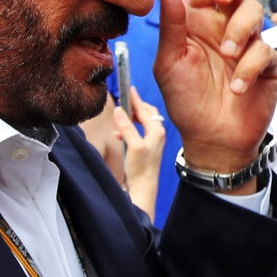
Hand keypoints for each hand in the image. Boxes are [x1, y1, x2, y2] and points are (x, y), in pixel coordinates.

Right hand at [112, 85, 166, 217]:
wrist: (144, 188)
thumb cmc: (140, 169)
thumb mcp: (132, 145)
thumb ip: (126, 127)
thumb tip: (119, 110)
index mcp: (156, 131)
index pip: (145, 109)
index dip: (136, 99)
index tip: (129, 88)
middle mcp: (157, 135)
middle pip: (147, 114)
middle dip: (136, 106)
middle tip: (125, 99)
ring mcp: (153, 142)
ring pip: (142, 123)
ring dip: (131, 118)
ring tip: (120, 117)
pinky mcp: (147, 149)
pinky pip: (139, 133)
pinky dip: (129, 130)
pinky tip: (119, 135)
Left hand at [152, 0, 276, 176]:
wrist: (211, 139)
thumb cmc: (185, 100)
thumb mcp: (169, 63)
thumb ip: (171, 26)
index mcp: (199, 22)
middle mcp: (225, 27)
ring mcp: (249, 44)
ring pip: (255, 13)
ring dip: (241, 31)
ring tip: (228, 55)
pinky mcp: (267, 65)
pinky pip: (265, 51)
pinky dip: (250, 67)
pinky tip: (236, 86)